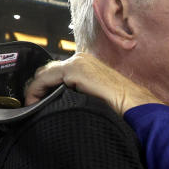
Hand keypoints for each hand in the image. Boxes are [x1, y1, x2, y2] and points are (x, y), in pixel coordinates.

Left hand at [24, 53, 162, 114]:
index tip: (35, 105)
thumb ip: (79, 94)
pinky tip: (34, 104)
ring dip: (36, 89)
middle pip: (47, 71)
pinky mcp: (75, 70)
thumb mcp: (94, 98)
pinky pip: (45, 78)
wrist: (135, 107)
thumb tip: (59, 104)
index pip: (55, 73)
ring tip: (32, 107)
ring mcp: (77, 62)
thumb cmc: (120, 108)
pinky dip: (36, 90)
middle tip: (32, 106)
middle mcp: (80, 60)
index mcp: (86, 65)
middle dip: (38, 88)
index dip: (42, 88)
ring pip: (44, 73)